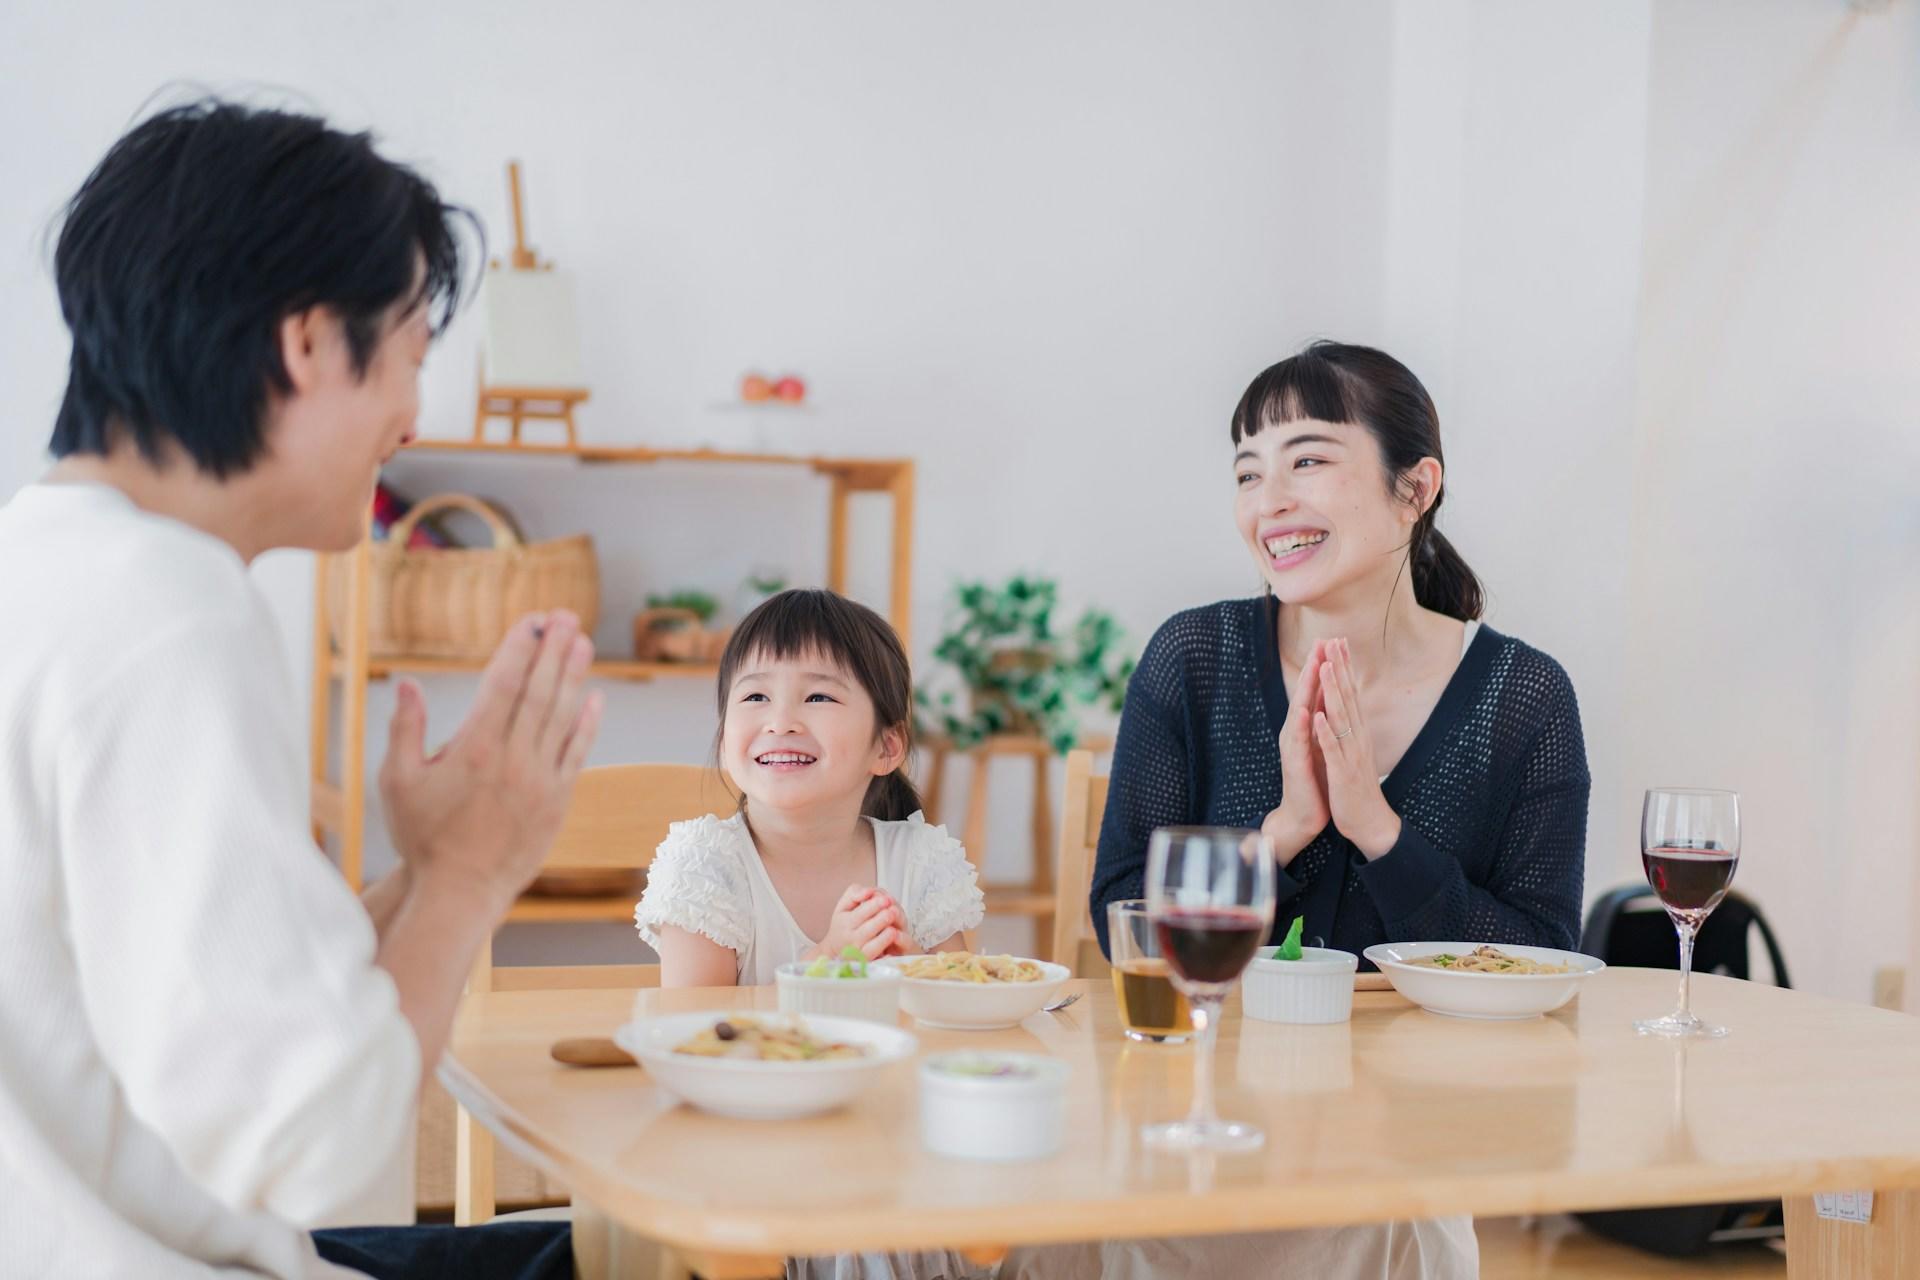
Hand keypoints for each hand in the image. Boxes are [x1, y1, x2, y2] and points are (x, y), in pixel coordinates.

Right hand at [379, 611, 604, 914]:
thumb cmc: (422, 837)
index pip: (503, 684)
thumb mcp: (397, 782)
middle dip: (553, 649)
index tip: (532, 621)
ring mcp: (539, 780)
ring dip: (573, 676)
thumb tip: (409, 683)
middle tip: (566, 615)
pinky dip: (587, 724)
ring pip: (561, 717)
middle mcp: (512, 759)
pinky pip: (576, 754)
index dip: (520, 648)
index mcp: (474, 749)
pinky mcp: (557, 801)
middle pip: (539, 691)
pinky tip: (595, 699)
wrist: (460, 892)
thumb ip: (405, 729)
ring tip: (584, 641)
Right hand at [815, 885, 906, 960]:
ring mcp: (858, 951)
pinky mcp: (864, 961)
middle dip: (881, 920)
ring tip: (893, 929)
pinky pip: (874, 958)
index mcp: (845, 921)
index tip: (886, 899)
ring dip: (884, 937)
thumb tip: (868, 891)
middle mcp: (851, 937)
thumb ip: (854, 893)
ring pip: (871, 945)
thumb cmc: (843, 925)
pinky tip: (891, 942)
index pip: (860, 913)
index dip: (874, 906)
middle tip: (892, 912)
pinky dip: (882, 952)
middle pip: (867, 930)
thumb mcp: (843, 906)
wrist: (834, 950)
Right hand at [1262, 639, 1331, 866]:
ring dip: (1305, 689)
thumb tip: (1328, 698)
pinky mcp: (1294, 765)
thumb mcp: (1320, 745)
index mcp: (1305, 727)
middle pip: (1305, 694)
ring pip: (1298, 711)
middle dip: (1313, 667)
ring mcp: (1293, 747)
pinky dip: (1301, 725)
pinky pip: (1298, 742)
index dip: (1322, 666)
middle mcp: (1296, 732)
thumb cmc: (1313, 780)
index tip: (1332, 641)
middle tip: (1321, 641)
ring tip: (1312, 666)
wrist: (1303, 815)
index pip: (1315, 691)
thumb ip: (1321, 722)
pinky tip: (1304, 711)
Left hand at [1311, 638, 1401, 858]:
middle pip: (1349, 698)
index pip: (1352, 694)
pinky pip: (1333, 750)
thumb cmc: (1357, 787)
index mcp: (1358, 733)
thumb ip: (1351, 728)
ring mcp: (1351, 754)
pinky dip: (1325, 732)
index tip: (1339, 642)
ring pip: (1342, 718)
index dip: (1345, 668)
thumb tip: (1347, 705)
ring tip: (1324, 667)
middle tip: (1334, 641)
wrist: (1369, 822)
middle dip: (1341, 669)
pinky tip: (1317, 716)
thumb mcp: (1354, 752)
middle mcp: (1358, 738)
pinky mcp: (1343, 773)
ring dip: (1333, 692)